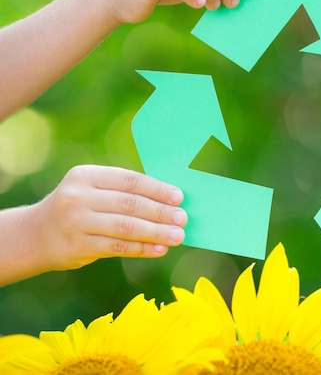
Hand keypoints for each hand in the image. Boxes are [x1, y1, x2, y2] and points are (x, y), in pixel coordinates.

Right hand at [27, 165, 187, 271]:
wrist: (33, 235)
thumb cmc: (77, 208)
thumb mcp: (91, 190)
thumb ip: (122, 192)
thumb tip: (168, 201)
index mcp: (86, 175)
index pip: (129, 180)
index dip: (157, 189)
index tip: (179, 197)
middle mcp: (78, 196)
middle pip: (130, 204)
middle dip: (161, 212)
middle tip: (183, 218)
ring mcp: (76, 222)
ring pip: (126, 227)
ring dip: (156, 232)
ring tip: (177, 236)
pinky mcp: (77, 246)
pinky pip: (118, 247)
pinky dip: (142, 248)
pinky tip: (159, 249)